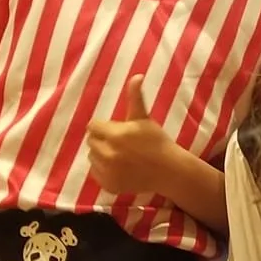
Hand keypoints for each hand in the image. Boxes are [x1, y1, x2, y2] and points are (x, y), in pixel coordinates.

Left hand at [86, 76, 174, 195]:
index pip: (93, 126)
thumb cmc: (157, 141)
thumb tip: (137, 75)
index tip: (117, 130)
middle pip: (91, 141)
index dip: (104, 127)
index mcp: (115, 134)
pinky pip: (96, 173)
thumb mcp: (144, 118)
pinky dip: (104, 169)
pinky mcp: (108, 185)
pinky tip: (120, 167)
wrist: (169, 170)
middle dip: (102, 140)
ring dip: (101, 154)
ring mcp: (108, 171)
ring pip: (92, 157)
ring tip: (120, 154)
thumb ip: (135, 97)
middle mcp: (108, 153)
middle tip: (120, 142)